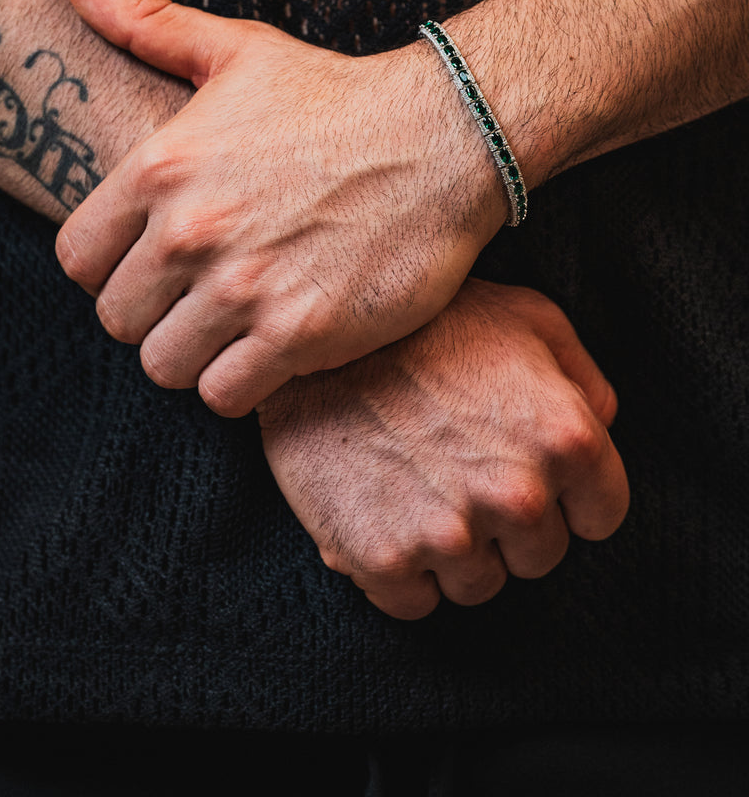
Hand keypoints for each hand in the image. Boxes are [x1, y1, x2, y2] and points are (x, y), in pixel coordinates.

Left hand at [55, 0, 505, 415]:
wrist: (445, 137)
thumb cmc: (338, 97)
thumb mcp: (236, 49)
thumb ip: (145, 23)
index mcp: (161, 167)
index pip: (77, 259)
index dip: (109, 269)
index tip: (151, 264)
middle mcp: (192, 231)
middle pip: (117, 320)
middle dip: (152, 314)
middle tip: (199, 298)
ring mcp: (245, 286)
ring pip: (164, 366)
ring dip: (195, 354)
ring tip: (235, 325)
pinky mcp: (300, 333)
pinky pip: (225, 395)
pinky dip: (242, 384)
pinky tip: (271, 349)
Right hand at [258, 280, 627, 619]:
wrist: (316, 340)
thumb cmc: (427, 322)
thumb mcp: (527, 317)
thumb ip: (582, 376)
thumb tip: (603, 424)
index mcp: (566, 437)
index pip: (601, 516)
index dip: (567, 496)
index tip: (527, 474)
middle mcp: (518, 494)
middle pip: (539, 556)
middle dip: (509, 524)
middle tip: (463, 472)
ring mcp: (450, 533)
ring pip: (479, 584)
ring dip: (455, 550)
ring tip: (420, 487)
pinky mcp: (383, 559)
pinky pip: (415, 603)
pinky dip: (401, 571)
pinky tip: (386, 514)